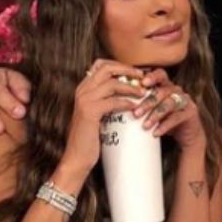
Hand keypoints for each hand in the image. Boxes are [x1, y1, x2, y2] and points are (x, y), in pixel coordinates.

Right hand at [61, 59, 146, 173]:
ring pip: (112, 83)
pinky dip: (127, 103)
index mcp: (83, 88)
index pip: (101, 65)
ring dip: (131, 87)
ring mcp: (84, 100)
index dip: (120, 65)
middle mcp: (82, 90)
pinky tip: (136, 107)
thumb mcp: (98, 113)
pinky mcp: (90, 112)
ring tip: (144, 94)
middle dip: (128, 70)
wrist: (77, 156)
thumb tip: (128, 90)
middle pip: (106, 68)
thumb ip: (106, 99)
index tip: (136, 73)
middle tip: (143, 78)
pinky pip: (113, 101)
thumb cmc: (91, 136)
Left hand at [131, 69, 203, 149]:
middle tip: (136, 113)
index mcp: (166, 86)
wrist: (186, 134)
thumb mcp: (152, 109)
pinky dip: (165, 125)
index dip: (152, 76)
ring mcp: (185, 101)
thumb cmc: (164, 119)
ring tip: (145, 126)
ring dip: (156, 115)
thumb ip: (139, 103)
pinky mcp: (191, 113)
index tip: (141, 83)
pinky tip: (156, 133)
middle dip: (148, 102)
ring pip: (170, 104)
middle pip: (163, 91)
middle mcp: (176, 90)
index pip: (160, 74)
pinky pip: (177, 117)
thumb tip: (114, 104)